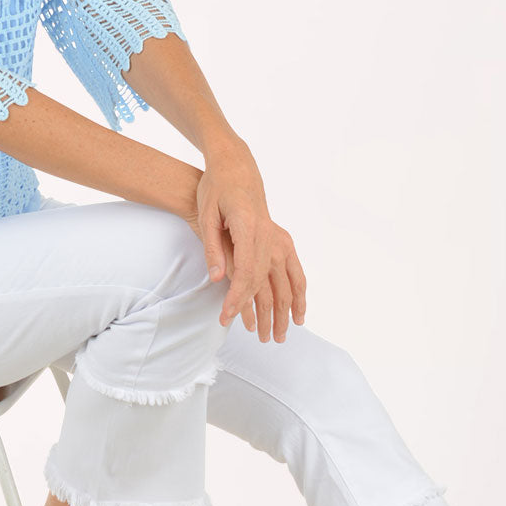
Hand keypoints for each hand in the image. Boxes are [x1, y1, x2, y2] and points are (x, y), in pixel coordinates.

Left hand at [185, 141, 307, 341]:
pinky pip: (294, 270)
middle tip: (253, 338)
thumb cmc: (217, 188)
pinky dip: (298, 292)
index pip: (246, 272)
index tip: (227, 316)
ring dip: (284, 310)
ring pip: (285, 280)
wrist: (236, 167)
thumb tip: (218, 279)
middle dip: (260, 313)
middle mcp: (268, 234)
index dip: (238, 298)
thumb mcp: (207, 215)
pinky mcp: (281, 238)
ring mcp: (278, 237)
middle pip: (266, 281)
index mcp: (248, 226)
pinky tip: (298, 312)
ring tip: (279, 335)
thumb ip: (212, 249)